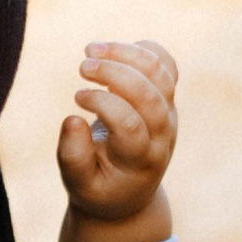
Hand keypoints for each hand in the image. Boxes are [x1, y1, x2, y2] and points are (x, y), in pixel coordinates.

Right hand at [57, 41, 177, 241]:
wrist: (128, 191)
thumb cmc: (99, 186)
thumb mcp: (78, 184)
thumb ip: (73, 156)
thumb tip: (72, 119)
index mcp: (141, 160)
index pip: (130, 124)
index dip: (103, 104)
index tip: (77, 98)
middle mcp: (162, 135)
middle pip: (149, 95)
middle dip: (115, 73)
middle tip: (83, 67)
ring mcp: (168, 114)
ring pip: (160, 73)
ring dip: (126, 53)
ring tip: (91, 50)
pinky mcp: (166, 98)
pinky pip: (166, 64)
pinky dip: (143, 49)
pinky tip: (113, 52)